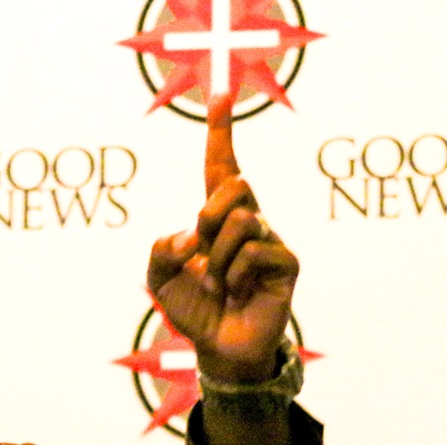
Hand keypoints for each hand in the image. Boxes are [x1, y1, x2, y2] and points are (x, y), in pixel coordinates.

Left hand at [147, 95, 298, 383]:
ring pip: (241, 220)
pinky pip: (254, 250)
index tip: (221, 94)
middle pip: (233, 184)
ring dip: (216, 257)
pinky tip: (237, 292)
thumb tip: (190, 234)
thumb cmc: (193, 309)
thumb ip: (161, 249)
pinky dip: (234, 274)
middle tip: (200, 252)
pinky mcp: (287, 262)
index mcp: (216, 218)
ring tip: (219, 283)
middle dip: (207, 215)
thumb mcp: (159, 277)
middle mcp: (248, 221)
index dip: (220, 132)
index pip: (221, 167)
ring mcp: (270, 239)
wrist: (218, 349)